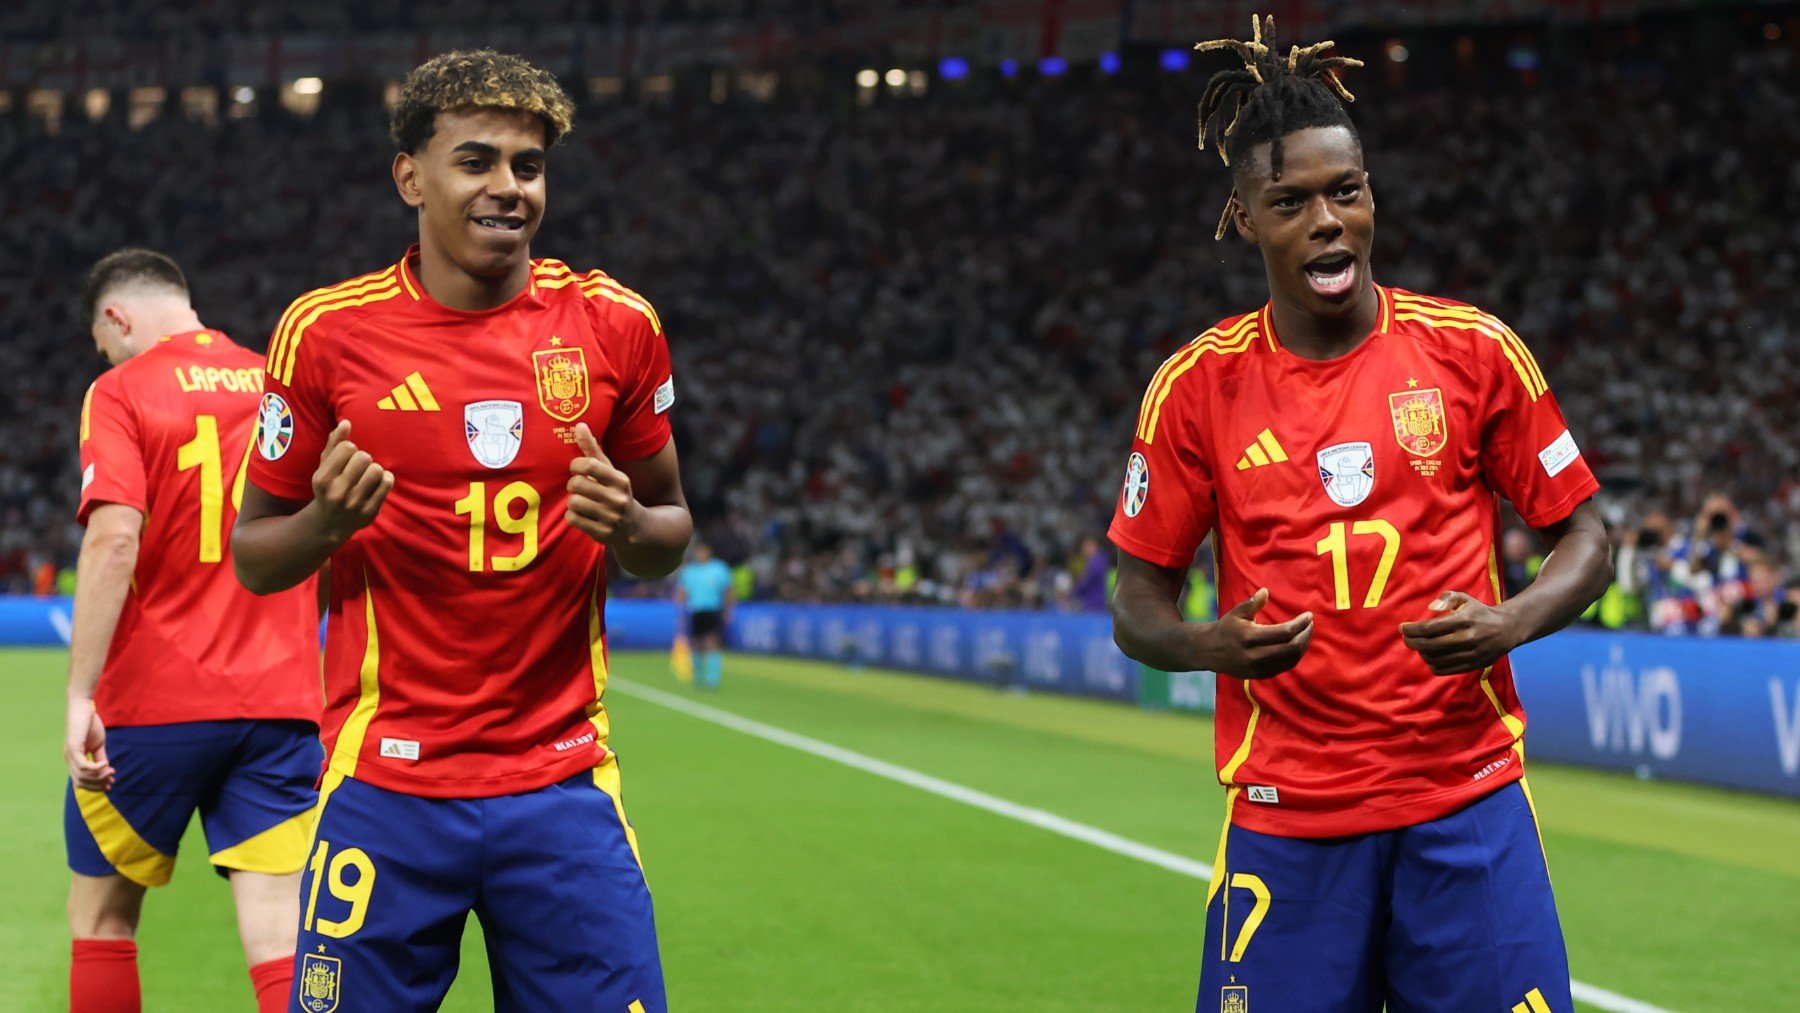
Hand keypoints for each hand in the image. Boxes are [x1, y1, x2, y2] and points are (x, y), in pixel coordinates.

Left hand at [65, 698, 113, 790]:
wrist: (83, 708)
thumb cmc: (90, 724)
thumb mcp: (98, 745)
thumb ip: (100, 758)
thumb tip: (107, 771)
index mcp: (74, 760)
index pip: (81, 781)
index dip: (95, 786)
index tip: (110, 785)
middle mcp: (69, 760)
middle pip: (81, 782)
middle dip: (98, 784)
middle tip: (112, 779)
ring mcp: (69, 755)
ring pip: (82, 776)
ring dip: (99, 777)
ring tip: (111, 771)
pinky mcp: (73, 748)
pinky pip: (83, 766)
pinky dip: (96, 768)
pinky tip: (106, 764)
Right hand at [311, 421, 393, 540]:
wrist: (331, 523)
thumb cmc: (330, 486)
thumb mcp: (324, 466)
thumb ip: (334, 443)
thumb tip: (346, 422)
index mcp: (323, 479)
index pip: (347, 448)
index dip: (351, 449)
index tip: (347, 458)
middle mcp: (337, 493)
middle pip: (364, 457)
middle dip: (364, 458)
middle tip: (360, 467)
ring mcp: (354, 504)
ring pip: (377, 470)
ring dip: (376, 469)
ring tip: (368, 475)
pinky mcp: (370, 512)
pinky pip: (387, 483)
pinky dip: (386, 479)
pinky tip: (379, 483)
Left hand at [567, 423, 639, 545]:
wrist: (635, 527)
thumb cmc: (616, 492)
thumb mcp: (610, 471)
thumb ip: (593, 449)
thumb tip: (579, 425)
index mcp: (620, 480)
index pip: (589, 465)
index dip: (575, 465)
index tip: (577, 469)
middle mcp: (617, 499)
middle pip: (576, 484)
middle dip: (573, 485)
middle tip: (578, 487)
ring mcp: (610, 518)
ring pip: (573, 502)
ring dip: (572, 501)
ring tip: (581, 502)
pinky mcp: (602, 533)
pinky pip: (573, 519)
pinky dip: (573, 516)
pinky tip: (582, 515)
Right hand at [1198, 588, 1313, 678]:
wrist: (1209, 652)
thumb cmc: (1226, 628)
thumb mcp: (1236, 613)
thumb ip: (1252, 603)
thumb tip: (1266, 591)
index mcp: (1249, 637)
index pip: (1284, 633)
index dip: (1300, 624)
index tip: (1308, 615)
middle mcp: (1254, 656)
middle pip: (1291, 648)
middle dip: (1306, 634)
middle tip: (1310, 624)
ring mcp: (1258, 668)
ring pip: (1291, 659)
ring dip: (1303, 645)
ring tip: (1306, 633)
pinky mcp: (1260, 675)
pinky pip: (1285, 667)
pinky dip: (1295, 656)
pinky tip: (1298, 645)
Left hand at [1399, 591, 1518, 674]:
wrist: (1507, 630)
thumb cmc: (1479, 612)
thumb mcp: (1465, 598)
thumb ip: (1447, 598)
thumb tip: (1431, 607)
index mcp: (1464, 620)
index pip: (1430, 628)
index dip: (1412, 629)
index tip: (1403, 628)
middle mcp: (1467, 639)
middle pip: (1429, 645)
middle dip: (1412, 642)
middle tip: (1406, 638)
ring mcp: (1470, 655)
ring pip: (1435, 659)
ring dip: (1421, 653)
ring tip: (1419, 645)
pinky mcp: (1472, 666)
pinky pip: (1444, 670)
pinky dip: (1431, 664)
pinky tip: (1429, 655)